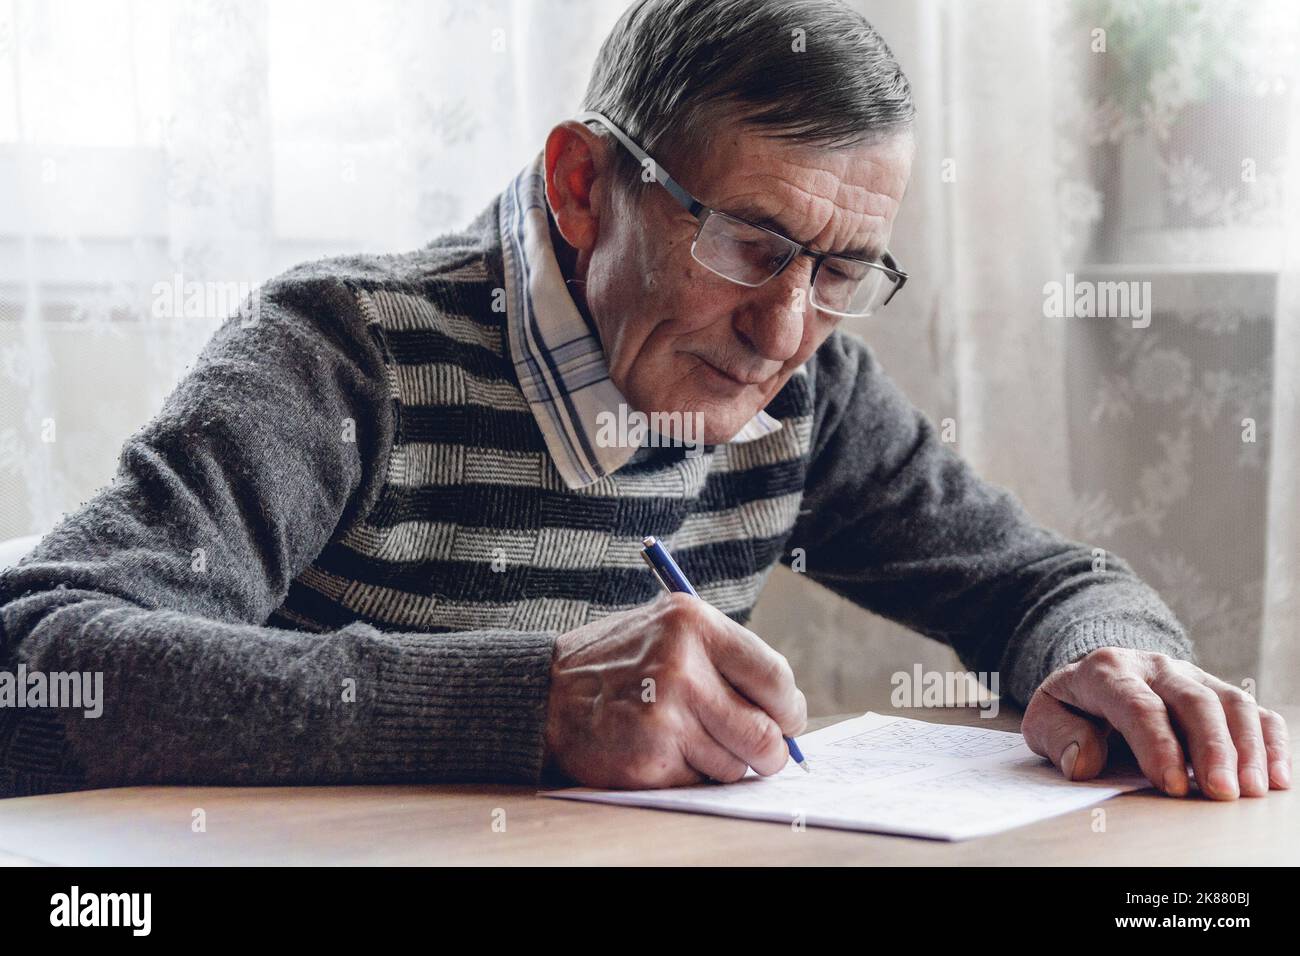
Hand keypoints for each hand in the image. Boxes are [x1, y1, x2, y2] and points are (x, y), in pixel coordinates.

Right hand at [542, 592, 806, 787]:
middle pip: (765, 734)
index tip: (786, 720)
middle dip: (769, 752)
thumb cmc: (618, 664)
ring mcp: (665, 716)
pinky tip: (660, 752)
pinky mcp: (649, 758)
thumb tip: (787, 712)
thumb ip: (724, 659)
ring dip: (720, 763)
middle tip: (760, 752)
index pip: (775, 677)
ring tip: (685, 739)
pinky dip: (688, 777)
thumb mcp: (668, 630)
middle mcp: (682, 667)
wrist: (542, 693)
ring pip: (735, 765)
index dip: (788, 708)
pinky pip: (699, 784)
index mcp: (693, 624)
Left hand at [1023, 647, 1290, 798]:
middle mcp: (1155, 668)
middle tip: (1221, 793)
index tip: (1172, 785)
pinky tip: (1276, 777)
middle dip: (1211, 748)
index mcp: (1107, 671)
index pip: (1138, 705)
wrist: (1094, 677)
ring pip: (1229, 701)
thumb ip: (1057, 736)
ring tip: (1251, 791)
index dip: (1158, 745)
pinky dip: (1270, 740)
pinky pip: (1253, 710)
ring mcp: (1191, 676)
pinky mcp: (1216, 691)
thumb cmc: (1072, 706)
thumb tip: (1083, 762)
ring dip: (1246, 748)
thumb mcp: (1046, 717)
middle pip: (1193, 700)